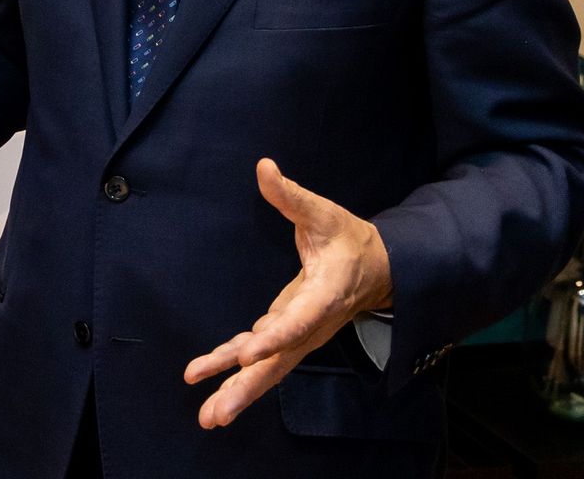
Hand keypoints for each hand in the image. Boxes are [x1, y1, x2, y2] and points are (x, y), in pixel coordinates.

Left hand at [184, 158, 392, 428]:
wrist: (378, 269)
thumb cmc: (349, 239)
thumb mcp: (323, 212)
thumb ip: (291, 196)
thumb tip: (264, 167)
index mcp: (324, 295)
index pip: (298, 322)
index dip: (274, 338)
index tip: (247, 353)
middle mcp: (311, 325)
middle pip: (278, 363)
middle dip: (246, 388)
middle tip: (215, 413)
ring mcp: (299, 335)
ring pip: (268, 369)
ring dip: (236, 391)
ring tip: (207, 416)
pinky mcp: (287, 334)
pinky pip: (260, 357)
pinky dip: (233, 368)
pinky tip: (206, 377)